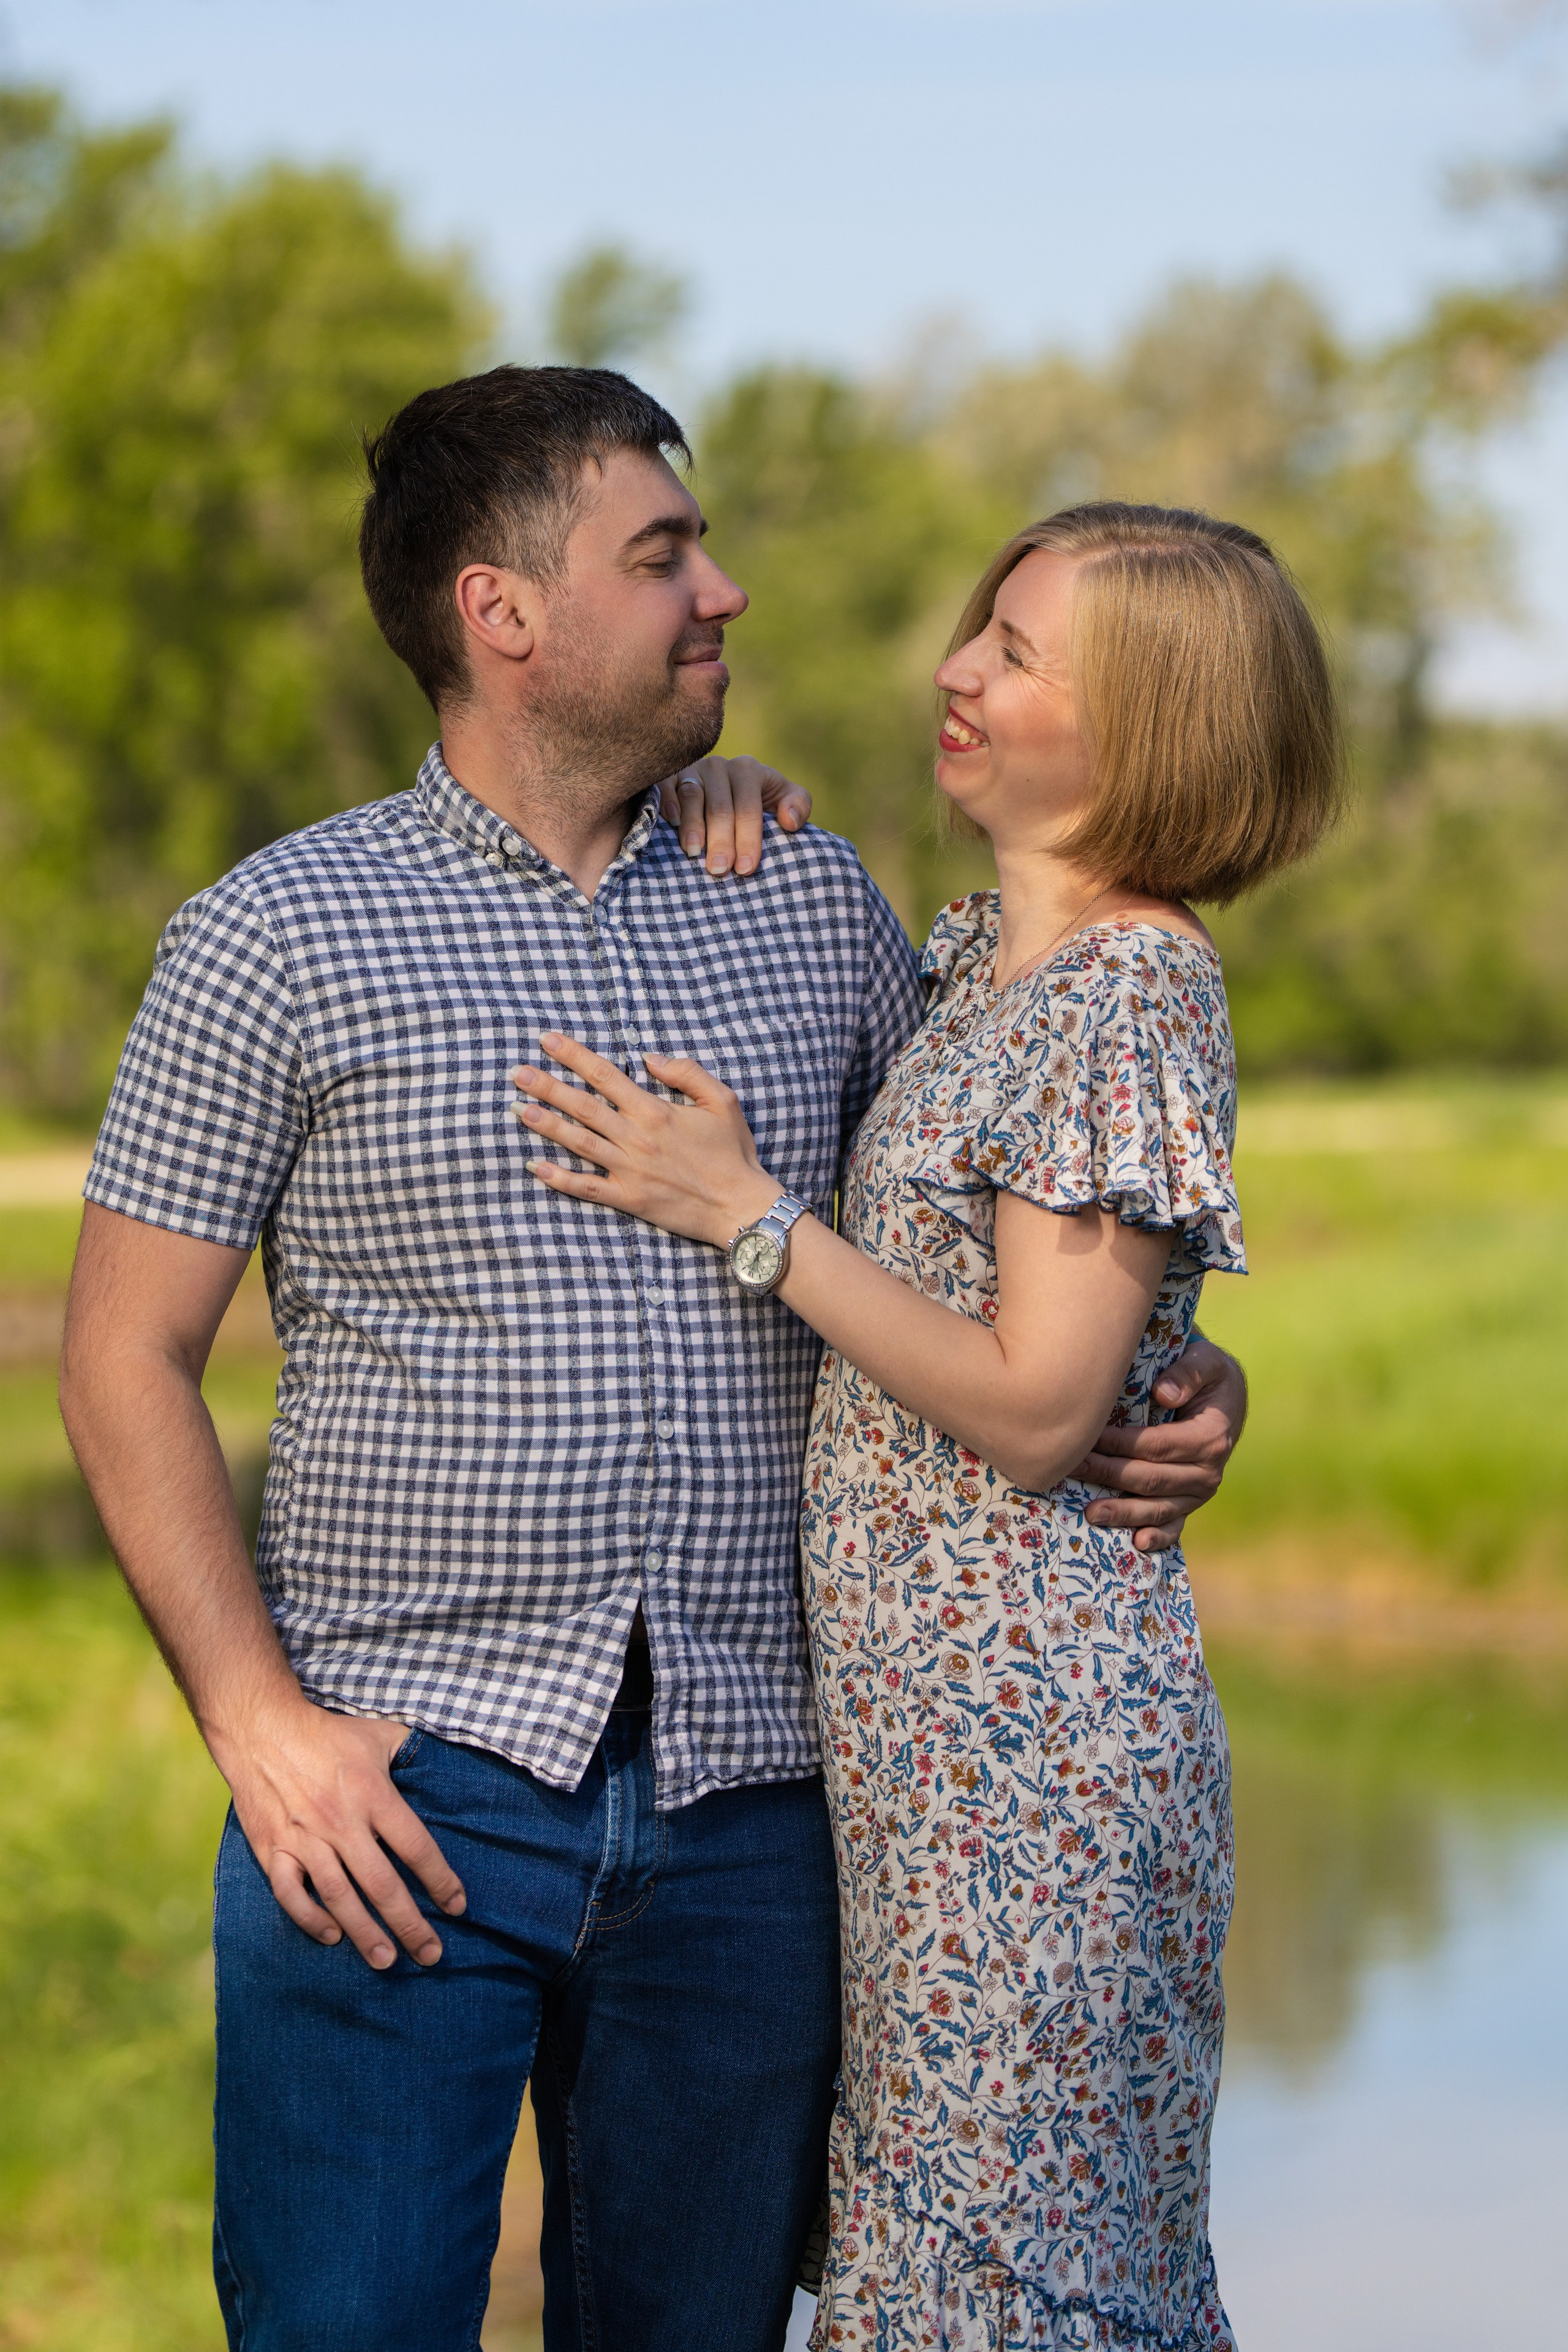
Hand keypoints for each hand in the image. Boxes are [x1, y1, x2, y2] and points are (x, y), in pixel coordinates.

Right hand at [210, 1700, 465, 1968]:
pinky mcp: (272, 1849)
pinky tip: (331, 1936)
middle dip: (409, 1924)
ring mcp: (304, 1838)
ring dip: (364, 1933)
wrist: (261, 1729)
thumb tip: (447, 1767)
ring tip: (386, 1960)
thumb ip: (412, 1753)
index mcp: (373, 1794)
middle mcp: (340, 1821)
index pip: (415, 1847)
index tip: (457, 1907)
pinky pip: (289, 1893)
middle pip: (382, 1884)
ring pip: (339, 1896)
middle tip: (431, 1955)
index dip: (440, 1880)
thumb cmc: (328, 1734)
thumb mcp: (379, 1734)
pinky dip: (309, 1918)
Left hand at [512, 1033, 778, 1246]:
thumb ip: (688, 1072)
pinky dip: (560, 1178)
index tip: (546, 1040)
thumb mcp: (723, 1101)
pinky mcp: (629, 1199)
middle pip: (582, 1106)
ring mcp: (630, 1170)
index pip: (605, 1075)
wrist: (741, 1205)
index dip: (572, 1055)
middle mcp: (636, 1138)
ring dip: (545, 1125)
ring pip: (578, 1143)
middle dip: (546, 1086)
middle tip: (515, 1072)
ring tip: (516, 1109)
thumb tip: (650, 1057)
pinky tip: (535, 1167)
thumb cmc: (734, 1153)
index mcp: (655, 1111)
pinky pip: (587, 1188)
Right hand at [657, 753, 811, 875]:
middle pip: (720, 807)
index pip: (749, 808)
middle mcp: (720, 766)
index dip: (748, 839)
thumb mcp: (783, 799)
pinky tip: (671, 822)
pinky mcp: (671, 774)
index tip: (746, 868)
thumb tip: (789, 820)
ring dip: (693, 827)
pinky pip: (666, 784)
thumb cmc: (759, 801)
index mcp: (749, 771)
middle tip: (719, 870)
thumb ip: (799, 805)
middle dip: (722, 841)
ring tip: (694, 853)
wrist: (726, 787)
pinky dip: (668, 802)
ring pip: (693, 797)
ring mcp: (693, 769)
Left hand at [1074, 1335, 1246, 1553]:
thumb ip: (1189, 1371)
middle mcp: (1209, 1472)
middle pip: (1151, 1479)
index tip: (1089, 1437)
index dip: (1121, 1444)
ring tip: (1089, 1513)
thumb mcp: (1207, 1360)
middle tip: (1072, 1467)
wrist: (1223, 1397)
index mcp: (1211, 1437)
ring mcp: (1199, 1493)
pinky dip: (1157, 1537)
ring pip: (1157, 1508)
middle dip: (1109, 1474)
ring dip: (1123, 1513)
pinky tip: (1136, 1543)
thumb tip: (1163, 1394)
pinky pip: (1174, 1526)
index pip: (1158, 1446)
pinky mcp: (1189, 1503)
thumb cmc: (1206, 1374)